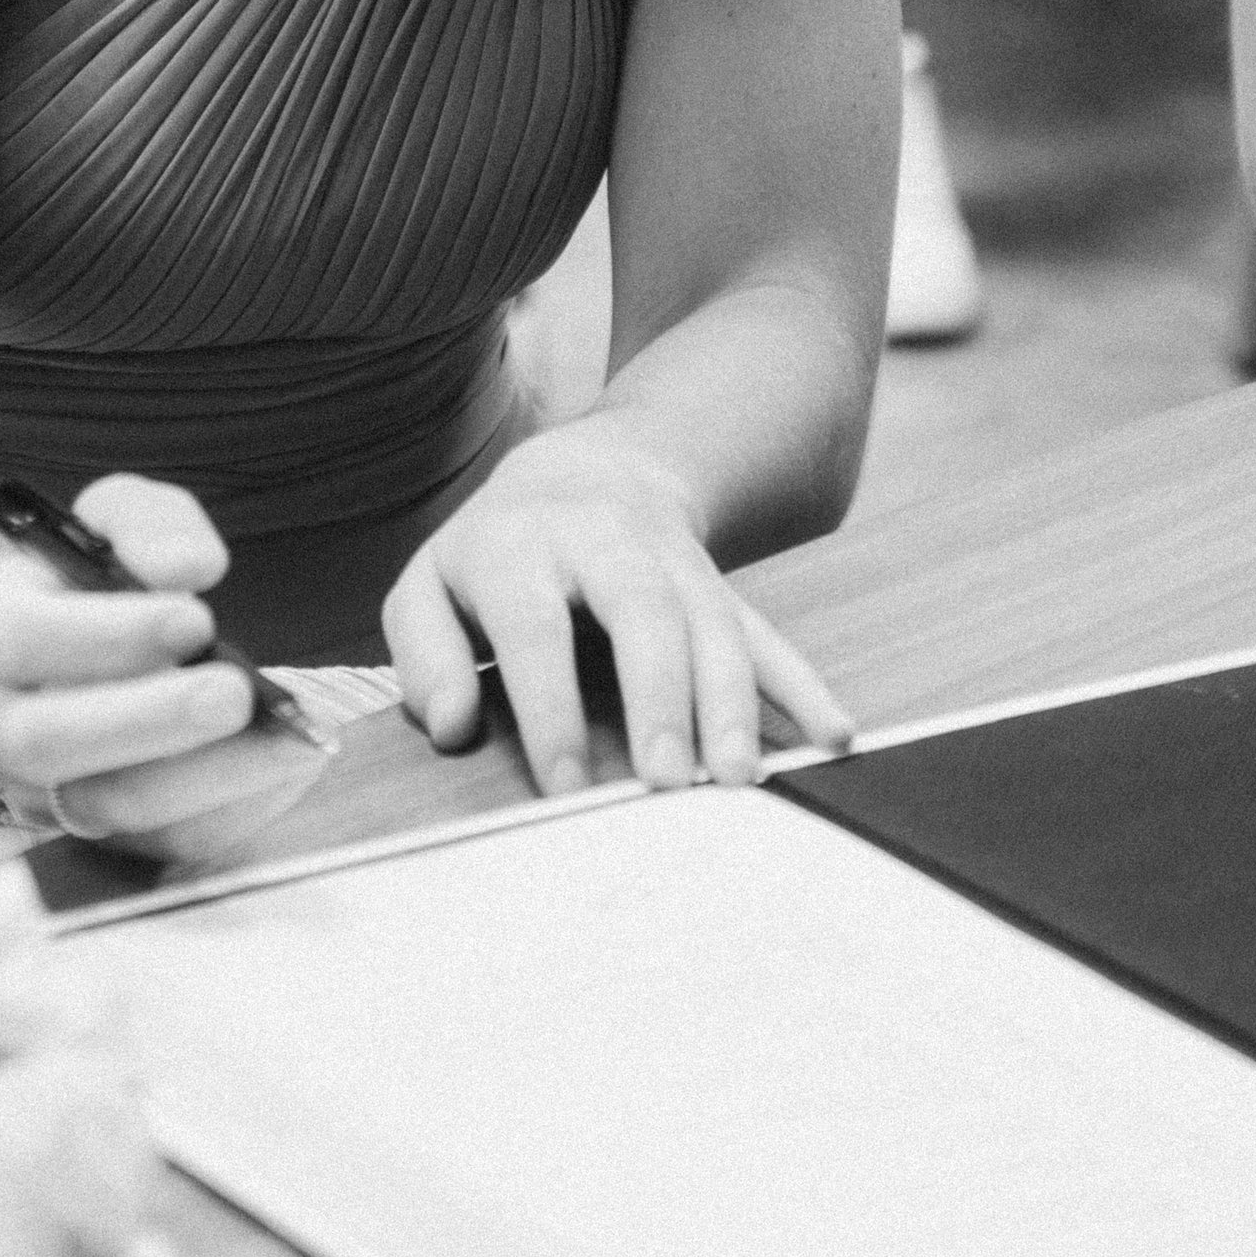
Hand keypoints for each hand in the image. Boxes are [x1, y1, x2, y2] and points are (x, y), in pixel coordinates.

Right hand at [0, 474, 253, 824]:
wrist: (45, 662)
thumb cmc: (86, 582)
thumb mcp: (110, 520)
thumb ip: (148, 524)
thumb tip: (186, 568)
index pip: (20, 639)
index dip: (105, 635)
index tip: (196, 617)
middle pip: (42, 742)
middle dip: (147, 720)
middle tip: (234, 694)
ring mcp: (31, 790)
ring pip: (97, 808)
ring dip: (197, 781)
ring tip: (285, 743)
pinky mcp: (90, 835)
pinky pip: (152, 846)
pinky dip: (225, 814)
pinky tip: (287, 772)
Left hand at [382, 443, 854, 799]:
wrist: (588, 470)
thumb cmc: (495, 554)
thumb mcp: (429, 586)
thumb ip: (423, 655)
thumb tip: (449, 725)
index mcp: (518, 546)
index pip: (535, 625)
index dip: (550, 705)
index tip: (565, 786)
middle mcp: (603, 543)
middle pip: (642, 611)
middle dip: (661, 696)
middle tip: (667, 782)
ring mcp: (672, 559)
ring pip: (713, 620)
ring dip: (732, 700)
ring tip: (737, 779)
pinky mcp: (719, 585)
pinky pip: (764, 632)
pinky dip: (802, 683)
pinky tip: (831, 735)